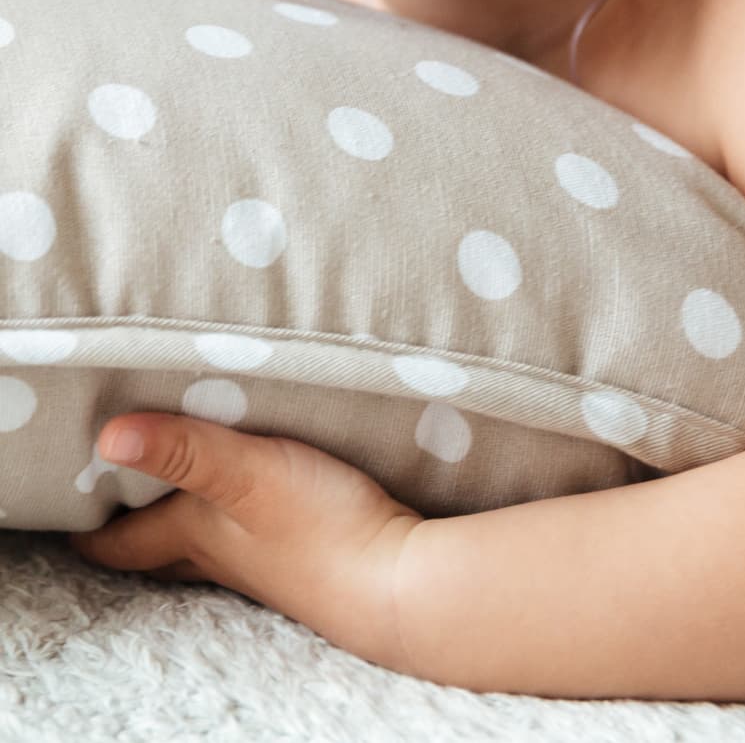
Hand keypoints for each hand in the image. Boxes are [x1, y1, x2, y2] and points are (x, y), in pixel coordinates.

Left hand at [68, 414, 422, 667]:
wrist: (401, 584)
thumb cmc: (322, 527)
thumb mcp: (247, 474)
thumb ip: (184, 450)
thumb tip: (107, 438)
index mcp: (197, 536)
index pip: (126, 542)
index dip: (91, 529)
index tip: (67, 505)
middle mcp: (224, 556)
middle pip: (160, 549)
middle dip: (130, 527)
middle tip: (110, 494)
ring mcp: (267, 563)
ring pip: (205, 546)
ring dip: (181, 522)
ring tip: (169, 490)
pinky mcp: (308, 556)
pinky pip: (254, 539)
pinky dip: (235, 520)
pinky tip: (252, 505)